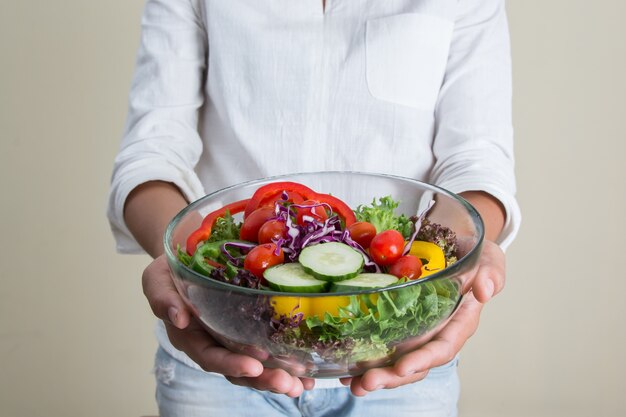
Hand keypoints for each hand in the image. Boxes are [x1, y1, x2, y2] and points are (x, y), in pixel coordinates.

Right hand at [142, 254, 314, 396]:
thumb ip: (163, 298)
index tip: (254, 366)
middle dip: (264, 379)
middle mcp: (214, 343)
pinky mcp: (251, 331)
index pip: (211, 356)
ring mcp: (234, 340)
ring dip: (280, 377)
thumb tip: (178, 317)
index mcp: (191, 336)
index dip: (231, 363)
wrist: (187, 257)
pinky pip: (270, 351)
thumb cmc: (171, 271)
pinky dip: (288, 365)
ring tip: (303, 384)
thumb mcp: (157, 279)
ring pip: (257, 366)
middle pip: (238, 369)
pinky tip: (309, 373)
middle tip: (288, 384)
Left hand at [339, 240, 504, 395]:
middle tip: (365, 383)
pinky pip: (380, 345)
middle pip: (414, 363)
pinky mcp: (397, 323)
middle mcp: (435, 333)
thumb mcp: (489, 259)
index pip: (442, 348)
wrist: (456, 245)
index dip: (423, 359)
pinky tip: (342, 370)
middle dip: (390, 376)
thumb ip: (492, 274)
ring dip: (374, 375)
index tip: (402, 367)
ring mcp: (415, 331)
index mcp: (458, 324)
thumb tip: (485, 290)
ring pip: (395, 361)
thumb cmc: (474, 256)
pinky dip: (362, 359)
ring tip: (350, 385)